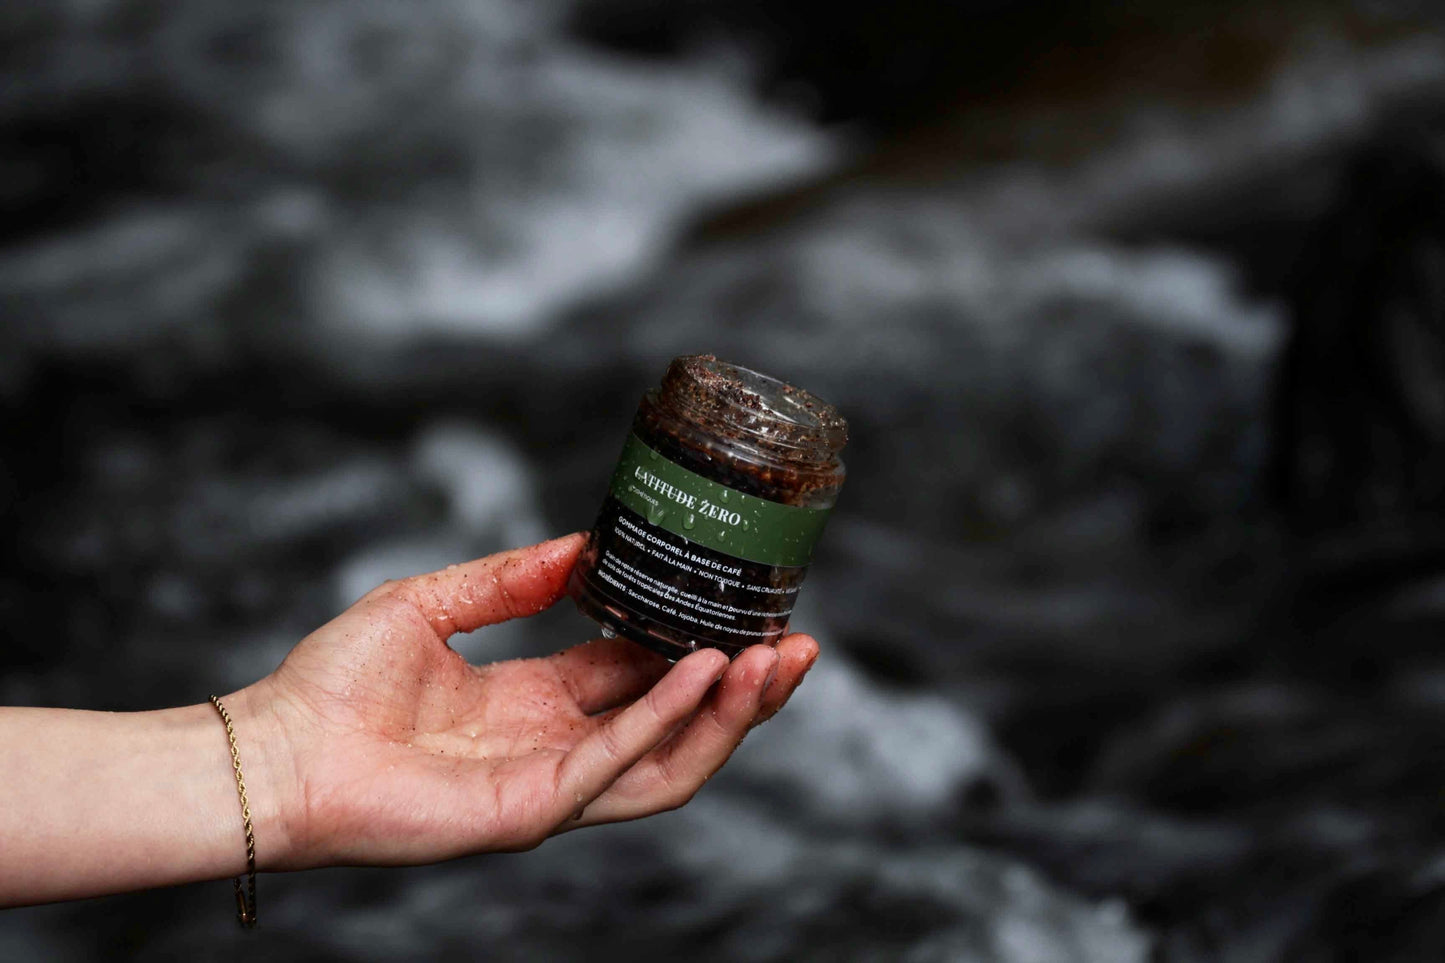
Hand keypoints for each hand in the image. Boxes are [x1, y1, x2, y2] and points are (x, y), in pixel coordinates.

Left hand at [232, 533, 819, 869]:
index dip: (698, 647)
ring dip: (730, 715)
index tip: (747, 609)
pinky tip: (702, 672)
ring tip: (778, 662)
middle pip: (676, 724)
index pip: (641, 675)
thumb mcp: (434, 604)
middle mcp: (558, 746)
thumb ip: (512, 579)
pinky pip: (617, 764)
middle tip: (799, 643)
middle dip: (744, 689)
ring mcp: (551, 785)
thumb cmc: (335, 684)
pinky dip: (665, 718)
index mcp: (538, 700)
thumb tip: (585, 543)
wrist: (275, 748)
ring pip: (670, 759)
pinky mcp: (533, 809)